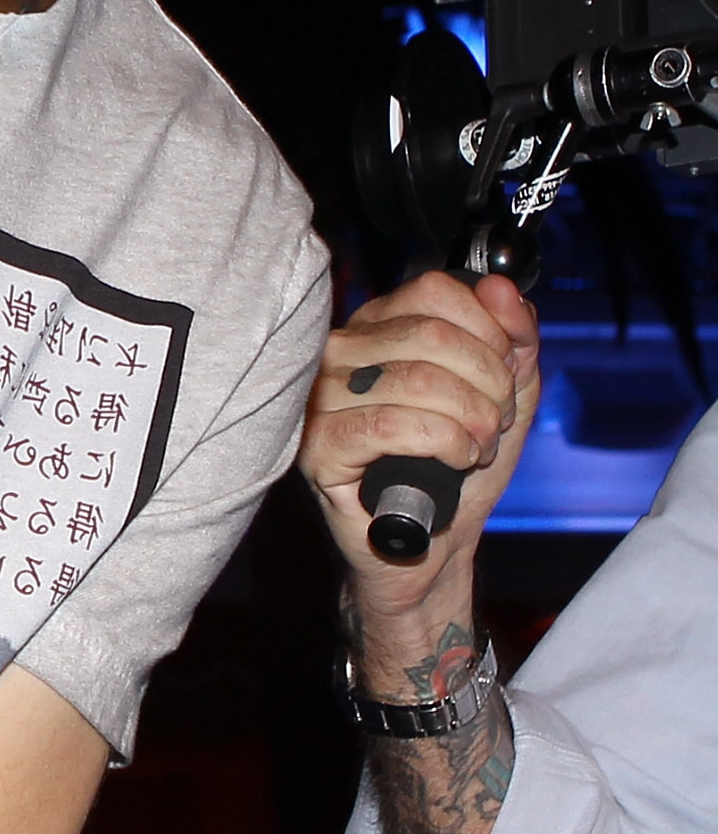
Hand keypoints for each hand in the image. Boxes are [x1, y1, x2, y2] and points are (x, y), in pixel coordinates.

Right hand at [297, 270, 539, 671]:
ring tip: (477, 446)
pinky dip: (444, 443)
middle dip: (488, 384)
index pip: (435, 291)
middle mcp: (339, 352)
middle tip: (495, 422)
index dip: (489, 332)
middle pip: (432, 335)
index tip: (503, 374)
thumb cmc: (458, 466)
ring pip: (418, 380)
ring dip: (474, 420)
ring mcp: (320, 398)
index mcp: (377, 326)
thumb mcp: (506, 394)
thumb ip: (514, 339)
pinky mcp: (318, 446)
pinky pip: (391, 426)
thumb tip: (504, 289)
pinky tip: (453, 461)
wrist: (434, 544)